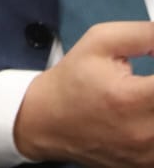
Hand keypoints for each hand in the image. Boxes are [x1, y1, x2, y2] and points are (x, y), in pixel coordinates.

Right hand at [13, 21, 153, 165]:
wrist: (46, 121)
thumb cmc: (72, 80)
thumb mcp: (99, 42)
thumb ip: (143, 34)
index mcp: (131, 98)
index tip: (153, 68)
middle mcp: (144, 132)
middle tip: (147, 82)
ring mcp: (148, 155)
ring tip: (143, 97)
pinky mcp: (146, 165)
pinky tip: (143, 115)